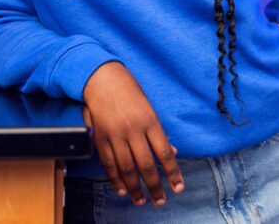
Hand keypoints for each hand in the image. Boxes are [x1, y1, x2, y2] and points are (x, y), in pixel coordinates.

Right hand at [82, 62, 183, 206]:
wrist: (102, 79)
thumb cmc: (129, 91)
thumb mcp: (149, 108)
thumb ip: (159, 133)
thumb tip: (173, 153)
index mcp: (149, 121)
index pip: (164, 153)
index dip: (172, 173)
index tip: (178, 187)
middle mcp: (133, 129)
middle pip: (145, 165)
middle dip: (154, 187)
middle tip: (160, 201)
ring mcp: (115, 135)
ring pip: (126, 168)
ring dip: (134, 188)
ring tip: (141, 200)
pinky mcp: (100, 138)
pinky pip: (108, 163)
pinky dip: (114, 179)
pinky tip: (121, 189)